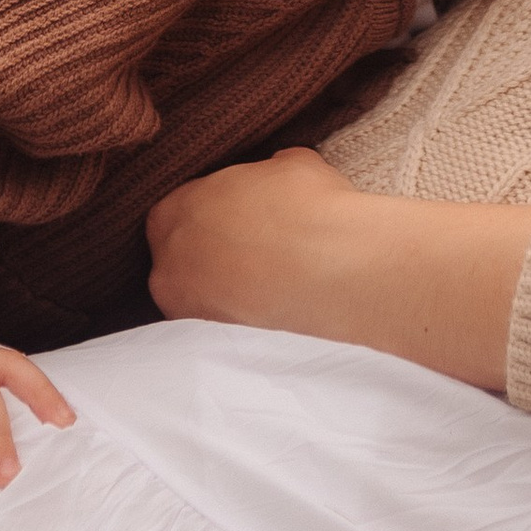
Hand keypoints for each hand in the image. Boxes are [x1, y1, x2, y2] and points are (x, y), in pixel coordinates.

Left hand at [145, 149, 530, 391]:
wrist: (359, 276)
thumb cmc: (330, 210)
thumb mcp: (296, 166)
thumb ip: (272, 176)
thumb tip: (281, 178)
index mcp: (179, 212)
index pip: (171, 218)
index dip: (210, 222)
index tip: (245, 233)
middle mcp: (172, 268)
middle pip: (178, 270)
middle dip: (213, 269)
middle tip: (264, 271)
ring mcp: (196, 320)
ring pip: (202, 314)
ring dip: (232, 309)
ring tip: (284, 307)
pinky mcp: (227, 363)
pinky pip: (228, 352)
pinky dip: (252, 343)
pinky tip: (289, 336)